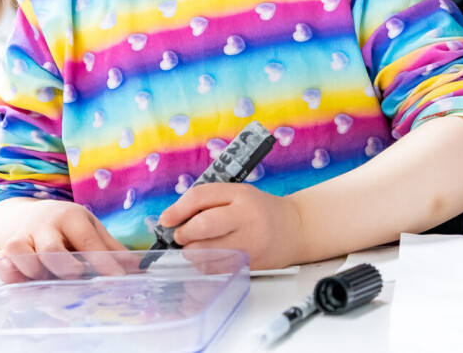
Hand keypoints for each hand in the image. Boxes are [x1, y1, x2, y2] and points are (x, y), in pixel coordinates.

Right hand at [0, 198, 131, 281]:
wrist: (27, 214)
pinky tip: (19, 278)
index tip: (118, 279)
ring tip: (49, 279)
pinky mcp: (4, 248)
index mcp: (71, 217)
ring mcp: (22, 236)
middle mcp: (45, 225)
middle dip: (66, 268)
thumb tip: (138, 267)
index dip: (103, 262)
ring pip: (22, 254)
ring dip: (36, 271)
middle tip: (78, 277)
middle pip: (52, 250)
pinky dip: (7, 270)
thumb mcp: (89, 228)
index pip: (88, 242)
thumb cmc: (66, 226)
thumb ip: (110, 249)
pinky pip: (2, 261)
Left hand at [159, 183, 305, 269]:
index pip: (200, 197)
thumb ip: (210, 201)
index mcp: (241, 195)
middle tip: (181, 235)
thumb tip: (174, 217)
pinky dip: (204, 264)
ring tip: (194, 246)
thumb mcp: (239, 194)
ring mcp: (249, 243)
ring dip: (191, 251)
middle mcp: (246, 217)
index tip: (166, 219)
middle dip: (183, 233)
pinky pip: (216, 268)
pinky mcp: (250, 264)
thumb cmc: (261, 210)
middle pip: (202, 226)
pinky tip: (207, 257)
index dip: (177, 209)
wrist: (296, 228)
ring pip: (206, 252)